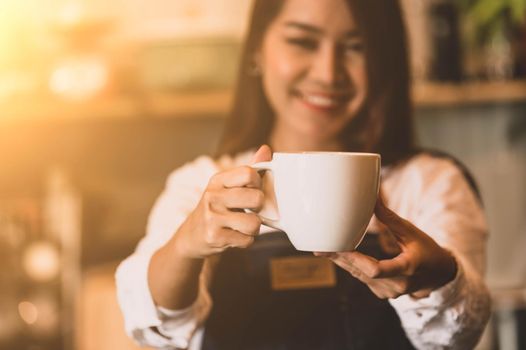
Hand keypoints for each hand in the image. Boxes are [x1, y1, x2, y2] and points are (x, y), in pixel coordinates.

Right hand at [173, 145, 272, 258]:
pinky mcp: (214, 237)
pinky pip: (247, 240)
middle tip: (250, 210)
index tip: (253, 190)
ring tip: (243, 225)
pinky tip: (235, 236)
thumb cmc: (216, 208)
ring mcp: (212, 217)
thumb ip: (248, 170)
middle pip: (256, 198)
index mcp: (218, 180)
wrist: (191, 236)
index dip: (258, 183)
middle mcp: (213, 196)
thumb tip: (266, 149)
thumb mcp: (227, 187)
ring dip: (253, 228)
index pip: (249, 173)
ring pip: (254, 223)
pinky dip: (246, 241)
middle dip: (259, 208)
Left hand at [315, 193, 457, 298]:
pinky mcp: (382, 292)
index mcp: (407, 268)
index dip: (355, 260)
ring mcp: (389, 292)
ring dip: (341, 262)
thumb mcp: (412, 232)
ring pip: (359, 276)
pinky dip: (349, 266)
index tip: (341, 248)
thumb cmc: (426, 250)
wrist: (440, 275)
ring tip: (322, 249)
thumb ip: (390, 218)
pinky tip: (335, 255)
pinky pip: (361, 278)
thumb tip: (372, 198)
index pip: (377, 270)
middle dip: (340, 258)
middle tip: (321, 247)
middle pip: (362, 272)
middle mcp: (397, 284)